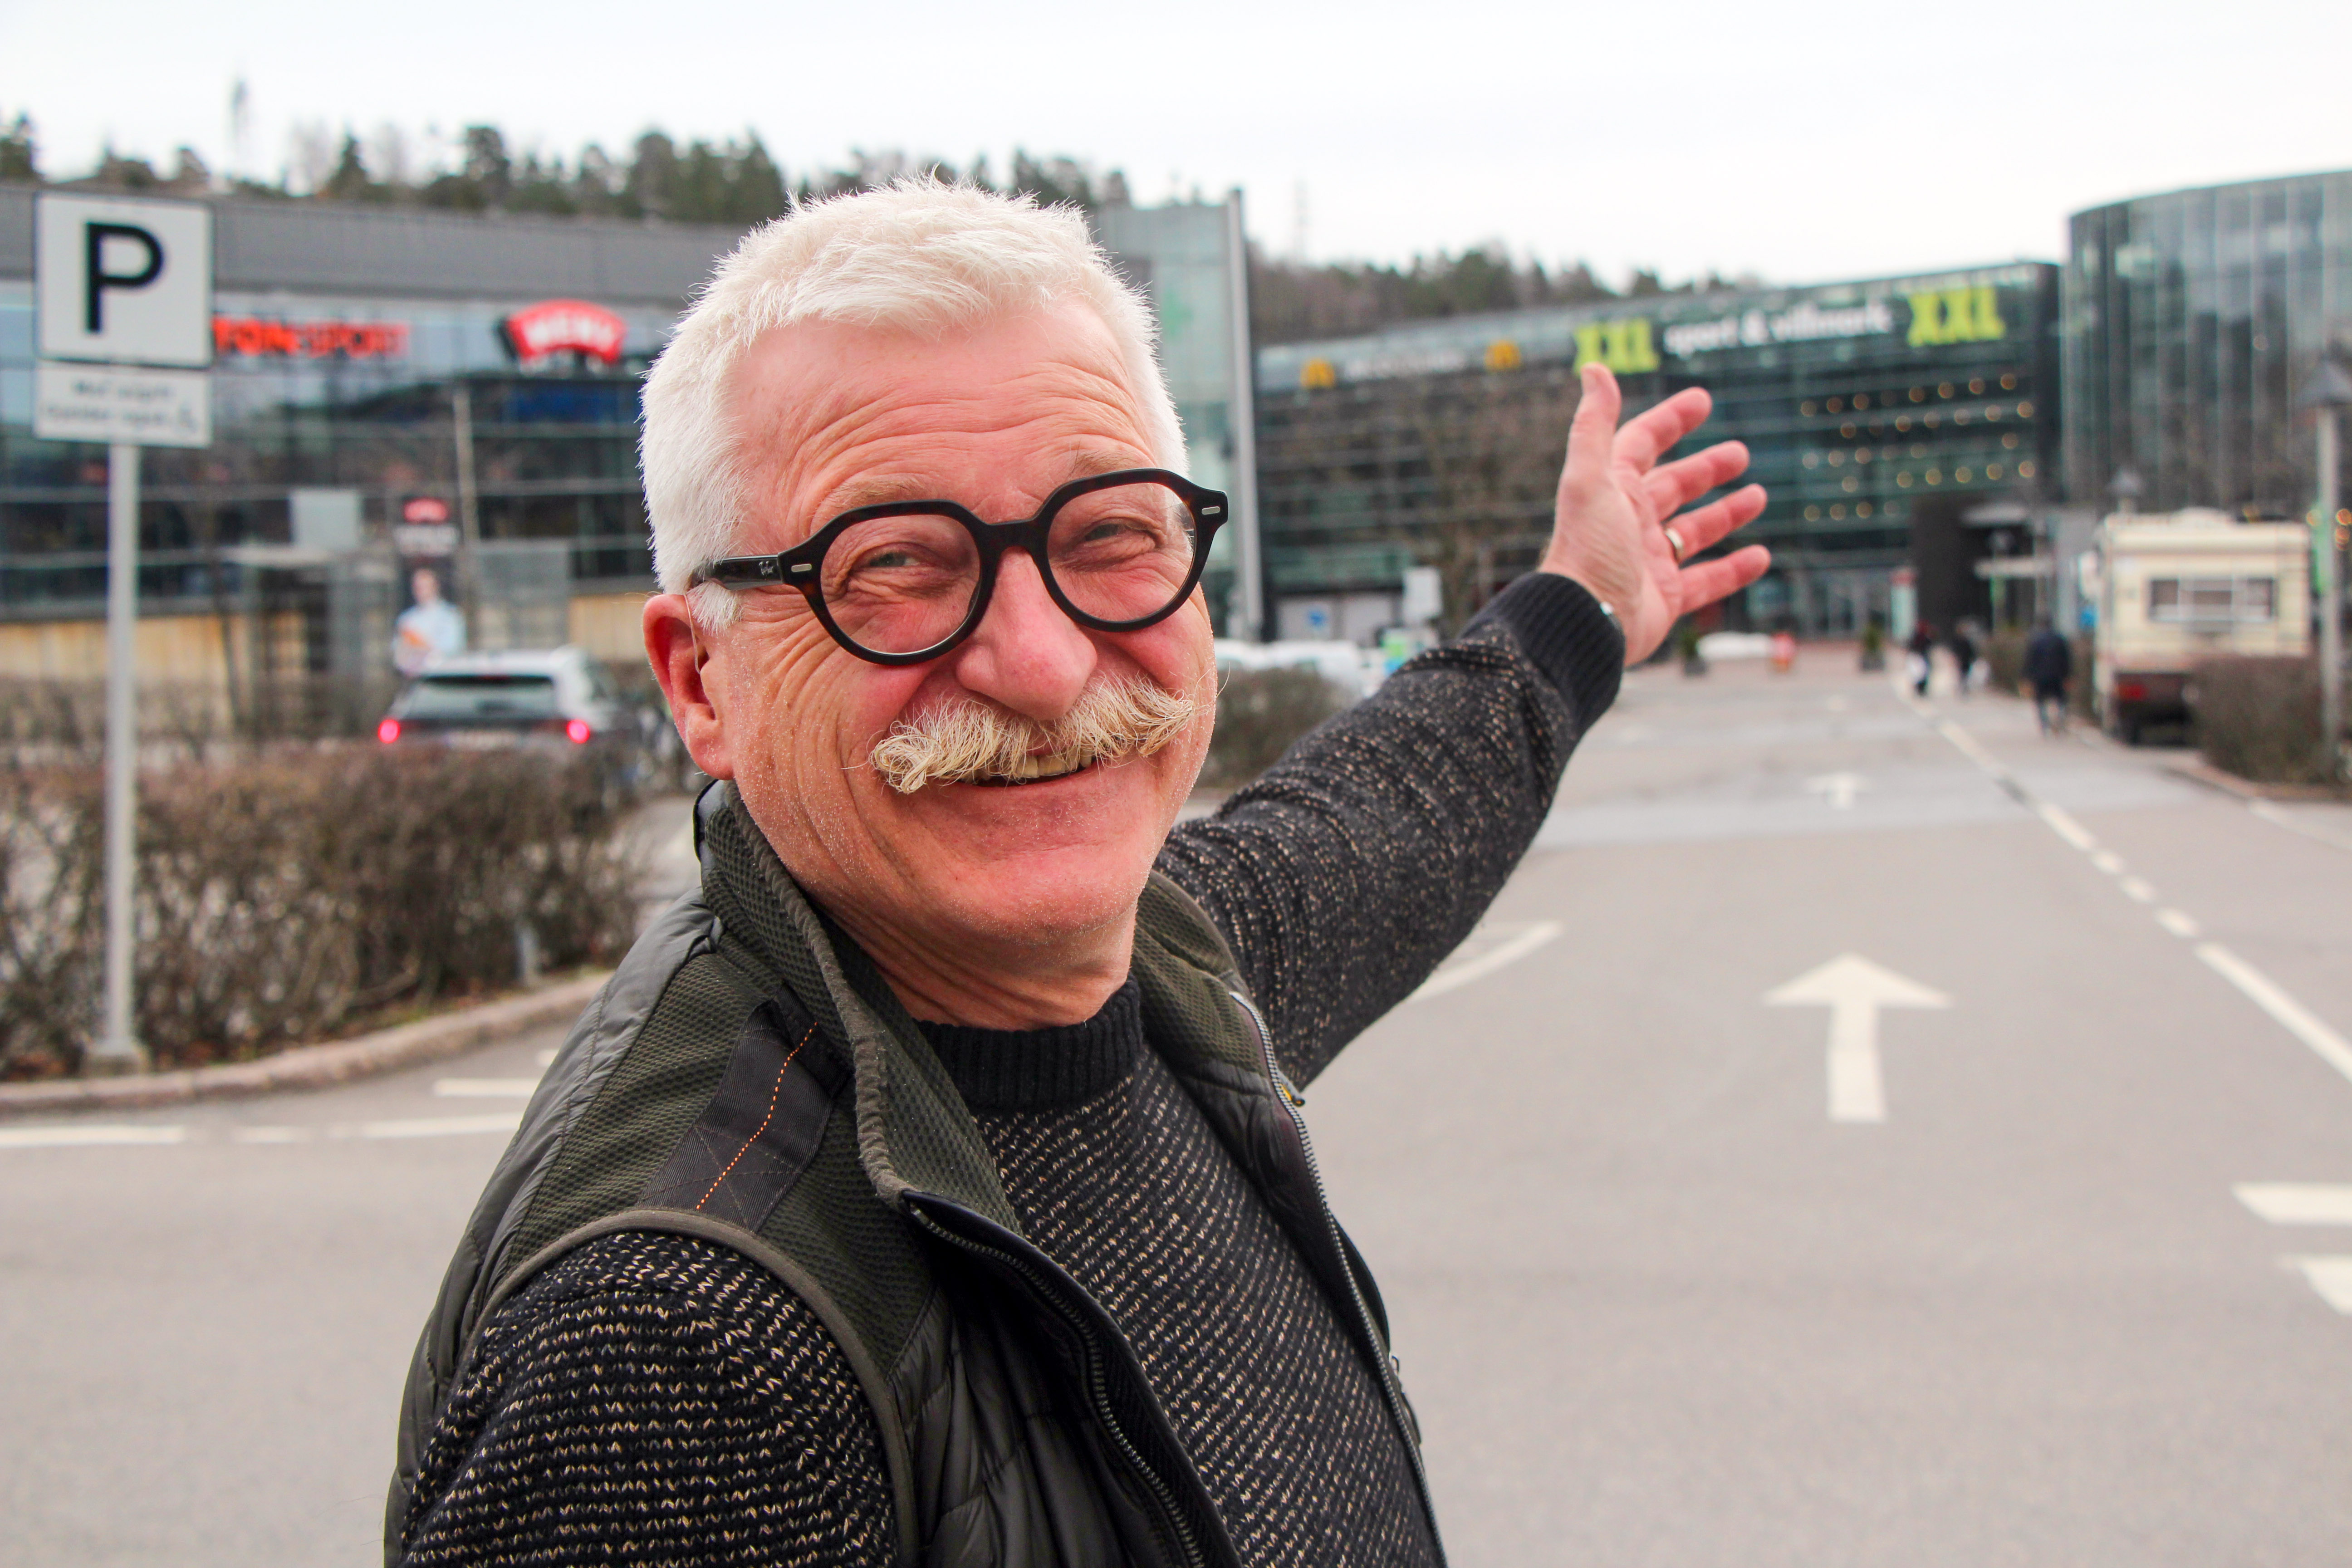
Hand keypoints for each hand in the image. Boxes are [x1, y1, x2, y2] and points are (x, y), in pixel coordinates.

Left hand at [1539, 363, 1770, 663]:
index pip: (1642, 444)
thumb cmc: (1588, 550)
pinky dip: (1734, 569)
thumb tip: (1594, 367)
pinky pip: (1707, 581)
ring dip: (1726, 513)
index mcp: (1612, 491)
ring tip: (1758, 496)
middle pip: (1674, 487)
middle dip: (1706, 468)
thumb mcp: (1591, 479)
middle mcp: (1630, 524)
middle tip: (1741, 453)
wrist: (1585, 622)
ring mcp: (1649, 562)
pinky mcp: (1665, 599)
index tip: (1703, 401)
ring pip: (1695, 531)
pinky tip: (1761, 556)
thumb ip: (1593, 425)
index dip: (1670, 420)